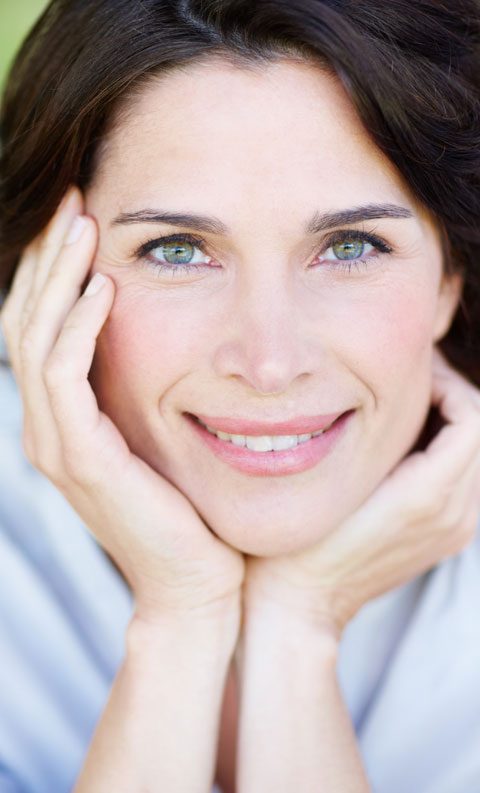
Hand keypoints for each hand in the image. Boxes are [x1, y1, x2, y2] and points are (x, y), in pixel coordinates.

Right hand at [0, 186, 243, 621]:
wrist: (198, 583)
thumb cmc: (190, 508)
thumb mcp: (161, 434)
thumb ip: (146, 390)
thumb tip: (168, 332)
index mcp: (63, 420)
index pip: (41, 327)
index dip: (52, 270)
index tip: (81, 215)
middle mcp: (47, 429)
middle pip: (27, 321)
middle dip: (47, 257)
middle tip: (71, 199)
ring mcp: (56, 446)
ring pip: (37, 340)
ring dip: (57, 277)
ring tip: (82, 222)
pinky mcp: (82, 461)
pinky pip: (66, 379)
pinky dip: (79, 329)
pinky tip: (106, 288)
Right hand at [244, 347, 479, 640]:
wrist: (302, 602)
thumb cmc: (303, 536)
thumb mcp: (337, 477)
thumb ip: (379, 434)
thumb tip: (399, 389)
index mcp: (429, 494)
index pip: (472, 417)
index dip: (447, 384)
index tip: (412, 373)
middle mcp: (455, 515)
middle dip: (454, 399)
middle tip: (414, 382)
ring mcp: (455, 531)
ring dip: (455, 425)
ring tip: (412, 409)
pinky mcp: (448, 540)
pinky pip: (469, 481)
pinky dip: (453, 453)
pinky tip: (412, 446)